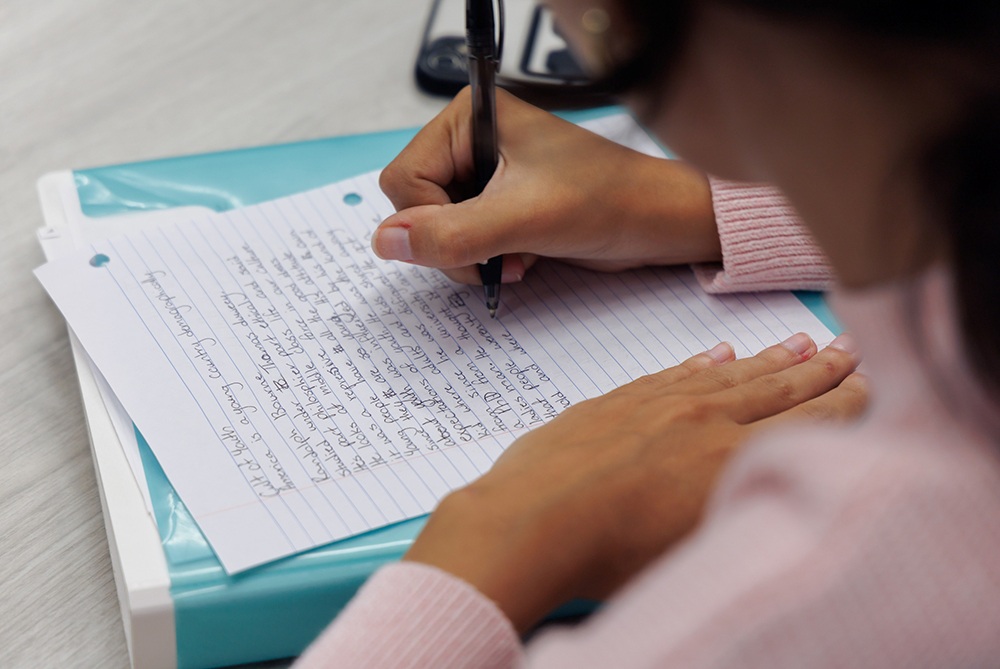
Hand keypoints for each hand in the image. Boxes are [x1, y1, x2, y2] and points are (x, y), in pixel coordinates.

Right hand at [373, 87, 720, 284]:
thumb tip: (385, 242)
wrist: (657, 223)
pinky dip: (489, 257)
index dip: (430, 221)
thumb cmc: (607, 201)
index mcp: (471, 118)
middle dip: (455, 241)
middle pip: (417, 206)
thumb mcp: (522, 219)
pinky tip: (524, 256)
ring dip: (474, 255)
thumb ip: (451, 233)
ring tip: (519, 254)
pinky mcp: (501, 201)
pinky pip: (465, 239)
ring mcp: (486, 172)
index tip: (474, 239)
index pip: (403, 179)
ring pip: (439, 229)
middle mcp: (473, 139)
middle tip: (501, 251)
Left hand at [403, 333, 866, 631]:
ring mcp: (660, 404)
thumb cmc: (607, 554)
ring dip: (770, 357)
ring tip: (799, 341)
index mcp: (734, 459)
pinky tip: (721, 353)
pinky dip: (704, 361)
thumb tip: (763, 488)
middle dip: (820, 368)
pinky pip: (676, 371)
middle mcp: (705, 421)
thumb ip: (740, 507)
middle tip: (848, 346)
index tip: (867, 383)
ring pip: (731, 373)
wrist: (531, 519)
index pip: (807, 422)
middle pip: (778, 387)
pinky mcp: (620, 399)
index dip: (844, 401)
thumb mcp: (698, 551)